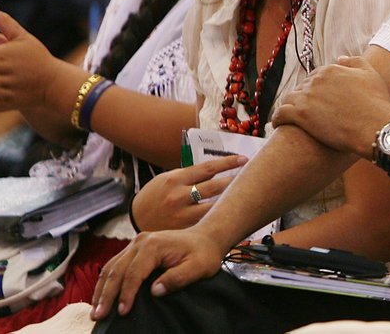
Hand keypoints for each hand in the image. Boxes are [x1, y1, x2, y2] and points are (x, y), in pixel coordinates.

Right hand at [90, 227, 226, 319]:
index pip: (133, 273)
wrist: (206, 237)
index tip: (123, 312)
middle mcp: (140, 242)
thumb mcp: (198, 268)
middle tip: (99, 316)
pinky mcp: (135, 248)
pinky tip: (102, 295)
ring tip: (95, 310)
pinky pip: (115, 264)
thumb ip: (177, 279)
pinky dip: (106, 280)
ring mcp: (136, 243)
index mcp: (154, 246)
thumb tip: (155, 291)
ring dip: (102, 289)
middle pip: (117, 270)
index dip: (126, 294)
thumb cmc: (204, 253)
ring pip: (111, 266)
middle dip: (106, 295)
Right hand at [131, 155, 247, 231]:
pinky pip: (206, 222)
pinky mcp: (184, 230)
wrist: (136, 219)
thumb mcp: (168, 179)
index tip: (243, 159)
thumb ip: (190, 176)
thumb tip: (217, 169)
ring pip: (214, 206)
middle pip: (215, 187)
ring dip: (232, 200)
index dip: (228, 163)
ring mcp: (182, 215)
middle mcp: (179, 196)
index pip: (208, 168)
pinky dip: (220, 217)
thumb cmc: (155, 196)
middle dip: (235, 181)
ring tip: (247, 194)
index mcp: (176, 179)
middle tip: (253, 175)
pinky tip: (232, 215)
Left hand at [272, 56, 389, 157]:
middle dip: (303, 97)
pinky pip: (280, 114)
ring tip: (288, 117)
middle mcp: (316, 80)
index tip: (318, 99)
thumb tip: (339, 58)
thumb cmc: (376, 103)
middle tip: (305, 111)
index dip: (316, 88)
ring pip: (288, 99)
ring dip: (288, 107)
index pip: (315, 76)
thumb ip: (354, 61)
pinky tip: (277, 125)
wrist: (375, 126)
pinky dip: (277, 118)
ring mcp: (307, 97)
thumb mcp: (370, 74)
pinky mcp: (300, 115)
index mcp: (330, 69)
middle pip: (302, 87)